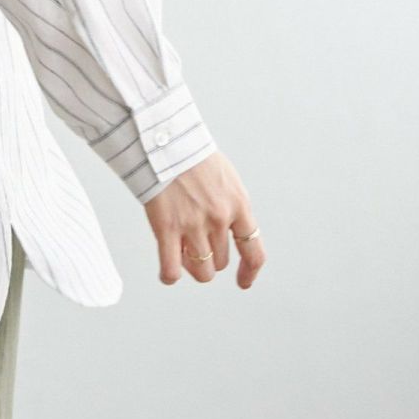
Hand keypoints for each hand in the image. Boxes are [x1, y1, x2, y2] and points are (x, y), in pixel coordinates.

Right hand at [143, 151, 263, 287]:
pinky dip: (169, 275)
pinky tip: (167, 273)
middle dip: (209, 258)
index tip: (243, 282)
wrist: (164, 137)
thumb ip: (229, 204)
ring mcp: (193, 225)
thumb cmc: (190, 152)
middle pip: (221, 262)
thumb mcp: (224, 177)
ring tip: (181, 254)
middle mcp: (219, 219)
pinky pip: (171, 269)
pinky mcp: (167, 227)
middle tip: (194, 245)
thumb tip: (226, 229)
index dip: (249, 271)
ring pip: (201, 271)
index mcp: (238, 205)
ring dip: (192, 267)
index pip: (254, 252)